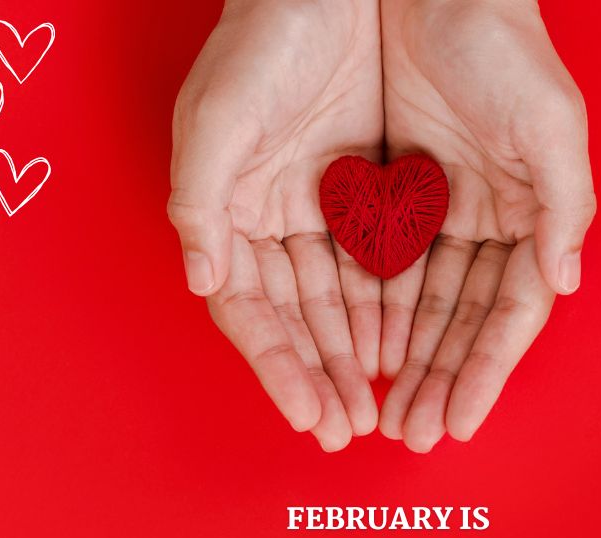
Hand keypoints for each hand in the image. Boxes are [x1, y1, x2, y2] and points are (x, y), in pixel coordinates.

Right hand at [167, 0, 381, 450]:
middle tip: (346, 431)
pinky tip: (400, 350)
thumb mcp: (219, 118)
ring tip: (378, 408)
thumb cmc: (261, 43)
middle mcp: (272, 223)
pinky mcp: (365, 196)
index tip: (308, 416)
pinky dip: (387, 309)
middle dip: (321, 377)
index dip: (277, 366)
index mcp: (229, 215)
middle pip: (297, 319)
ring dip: (355, 356)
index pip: (250, 310)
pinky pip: (378, 266)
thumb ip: (202, 203)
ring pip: (339, 302)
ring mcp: (320, 213)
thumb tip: (199, 282)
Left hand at [378, 0, 595, 451]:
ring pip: (422, 307)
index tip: (460, 424)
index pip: (509, 315)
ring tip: (384, 415)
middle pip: (462, 323)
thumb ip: (565, 207)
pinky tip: (363, 355)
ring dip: (406, 362)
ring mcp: (442, 216)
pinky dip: (375, 314)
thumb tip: (565, 283)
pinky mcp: (398, 199)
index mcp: (533, 218)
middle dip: (440, 382)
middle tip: (413, 436)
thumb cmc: (504, 46)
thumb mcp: (551, 122)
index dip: (485, 372)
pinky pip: (383, 269)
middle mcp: (490, 226)